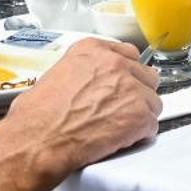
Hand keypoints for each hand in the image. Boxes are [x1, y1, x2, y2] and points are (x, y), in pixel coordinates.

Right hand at [0, 38, 160, 175]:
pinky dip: (139, 137)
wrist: (38, 139)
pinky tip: (119, 140)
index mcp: (93, 50)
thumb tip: (92, 82)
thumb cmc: (38, 115)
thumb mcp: (56, 74)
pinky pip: (151, 126)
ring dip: (139, 116)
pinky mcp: (139, 116)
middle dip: (136, 94)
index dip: (126, 74)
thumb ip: (84, 71)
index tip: (122, 85)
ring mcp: (131, 89)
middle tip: (119, 110)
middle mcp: (115, 64)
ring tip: (116, 128)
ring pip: (153, 102)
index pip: (129, 54)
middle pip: (146, 77)